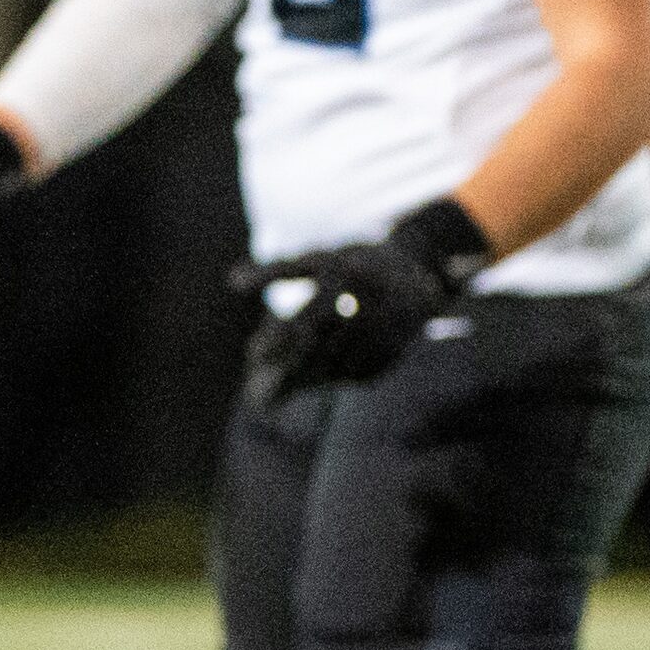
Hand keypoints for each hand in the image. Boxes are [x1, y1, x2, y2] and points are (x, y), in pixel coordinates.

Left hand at [232, 198, 489, 405]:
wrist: (417, 273)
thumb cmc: (353, 266)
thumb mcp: (317, 261)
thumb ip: (275, 271)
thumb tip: (232, 281)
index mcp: (345, 276)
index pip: (304, 316)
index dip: (278, 336)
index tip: (252, 353)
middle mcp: (368, 303)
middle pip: (319, 344)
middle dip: (287, 365)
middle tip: (258, 384)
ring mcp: (384, 329)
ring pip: (337, 364)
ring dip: (305, 379)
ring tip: (275, 389)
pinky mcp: (393, 351)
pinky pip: (355, 374)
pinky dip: (330, 381)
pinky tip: (309, 384)